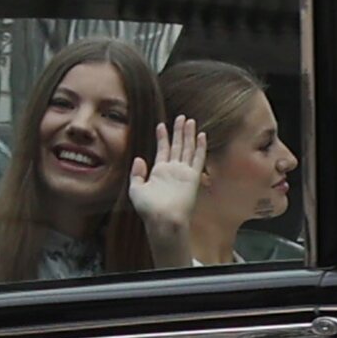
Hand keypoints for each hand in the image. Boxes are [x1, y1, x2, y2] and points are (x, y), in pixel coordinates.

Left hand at [128, 115, 206, 266]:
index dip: (162, 137)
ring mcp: (183, 173)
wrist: (163, 220)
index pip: (162, 150)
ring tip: (190, 120)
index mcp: (159, 172)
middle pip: (177, 146)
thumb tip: (138, 159)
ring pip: (187, 148)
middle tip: (181, 117)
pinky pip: (198, 158)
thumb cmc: (149, 210)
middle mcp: (172, 170)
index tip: (162, 125)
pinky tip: (201, 135)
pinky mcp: (193, 177)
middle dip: (179, 131)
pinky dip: (200, 146)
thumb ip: (136, 174)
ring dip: (188, 134)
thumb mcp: (135, 189)